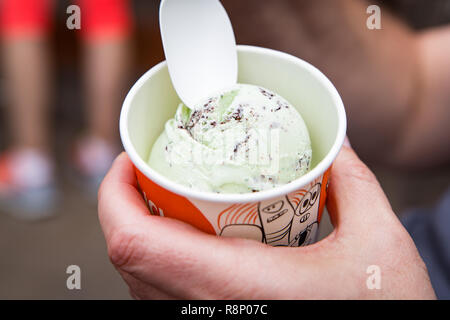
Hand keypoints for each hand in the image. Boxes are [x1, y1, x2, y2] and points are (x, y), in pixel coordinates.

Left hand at [98, 147, 435, 298]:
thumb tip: (336, 146)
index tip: (130, 161)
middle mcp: (206, 312)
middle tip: (152, 170)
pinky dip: (160, 260)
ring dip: (141, 232)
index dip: (114, 196)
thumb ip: (352, 184)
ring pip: (139, 279)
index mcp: (236, 287)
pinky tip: (189, 240)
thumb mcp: (377, 244)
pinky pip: (160, 296)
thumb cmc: (380, 313)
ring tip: (167, 198)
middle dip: (126, 205)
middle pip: (127, 258)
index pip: (134, 243)